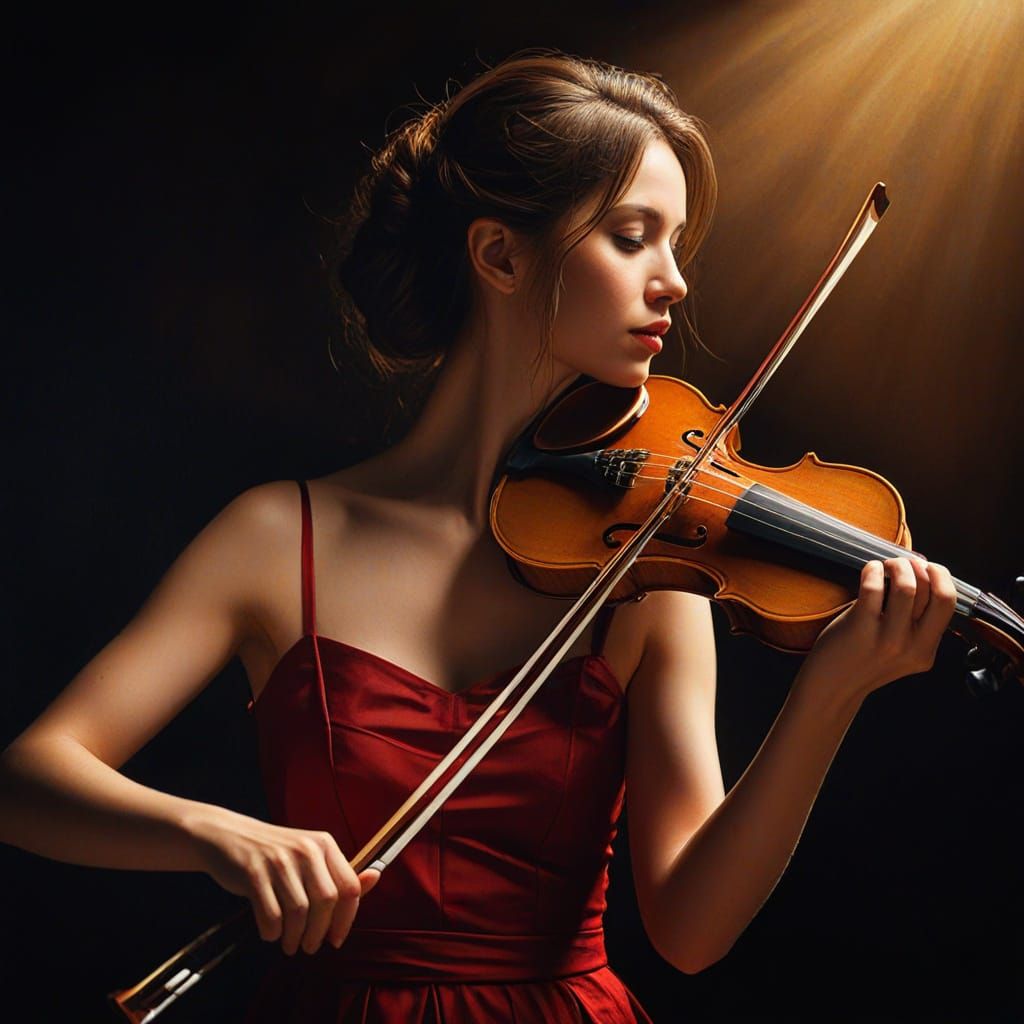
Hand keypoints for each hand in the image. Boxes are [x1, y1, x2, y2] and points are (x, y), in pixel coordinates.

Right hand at [189, 808, 379, 954]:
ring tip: (290, 943)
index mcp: (324, 844)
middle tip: (310, 947)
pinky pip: (270, 915)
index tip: (336, 939)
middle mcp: (305, 849)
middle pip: (327, 902)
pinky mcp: (254, 873)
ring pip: (299, 912)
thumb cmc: (274, 854)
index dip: (347, 919)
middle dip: (319, 933)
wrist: (229, 836)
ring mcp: (279, 860)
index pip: (350, 887)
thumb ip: (339, 872)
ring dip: (295, 937)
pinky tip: (271, 933)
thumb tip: (374, 878)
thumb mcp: (310, 856)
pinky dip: (272, 933)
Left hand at [802, 556, 957, 702]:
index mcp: (926, 651)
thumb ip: (914, 626)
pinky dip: (873, 570)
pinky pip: (873, 588)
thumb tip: (921, 576)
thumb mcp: (900, 652)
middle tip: (906, 563)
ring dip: (898, 565)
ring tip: (886, 566)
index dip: (942, 578)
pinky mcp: (860, 628)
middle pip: (940, 595)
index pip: (949, 605)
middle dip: (925, 568)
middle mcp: (912, 647)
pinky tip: (869, 570)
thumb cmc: (860, 660)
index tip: (928, 567)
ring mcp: (887, 639)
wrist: (831, 687)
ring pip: (908, 587)